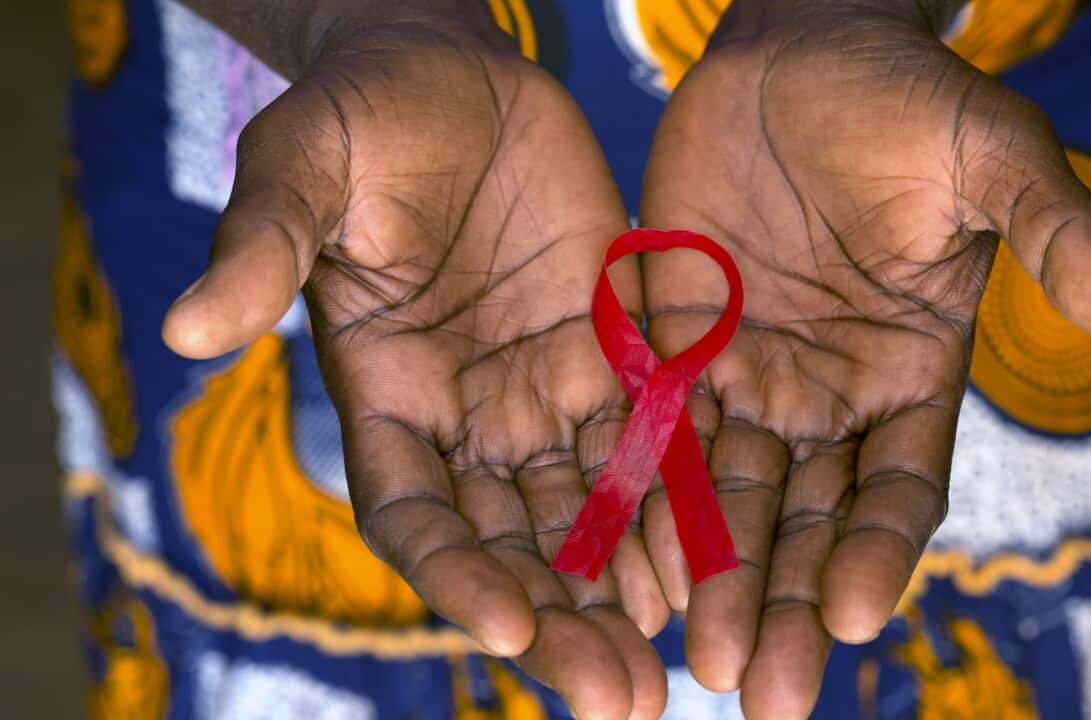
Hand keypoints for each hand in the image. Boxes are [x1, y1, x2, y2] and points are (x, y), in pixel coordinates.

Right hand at [162, 14, 666, 718]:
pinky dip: (679, 501)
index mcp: (386, 396)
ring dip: (632, 586)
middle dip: (563, 619)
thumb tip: (186, 331)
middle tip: (619, 696)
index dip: (455, 573)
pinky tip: (716, 562)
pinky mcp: (615, 347)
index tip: (507, 628)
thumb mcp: (303, 165)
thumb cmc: (362, 111)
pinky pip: (654, 438)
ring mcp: (546, 387)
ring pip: (592, 510)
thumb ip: (263, 246)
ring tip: (680, 662)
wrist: (453, 70)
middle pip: (514, 542)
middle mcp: (469, 416)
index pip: (416, 514)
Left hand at [639, 2, 1090, 716]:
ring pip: (729, 496)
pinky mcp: (673, 345)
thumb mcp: (990, 154)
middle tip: (760, 691)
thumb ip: (1059, 235)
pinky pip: (656, 434)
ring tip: (694, 657)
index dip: (878, 550)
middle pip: (809, 520)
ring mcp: (748, 375)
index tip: (848, 613)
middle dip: (785, 603)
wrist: (793, 49)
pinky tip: (629, 569)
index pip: (900, 487)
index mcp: (911, 373)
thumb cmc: (904, 94)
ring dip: (712, 577)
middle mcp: (829, 395)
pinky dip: (645, 501)